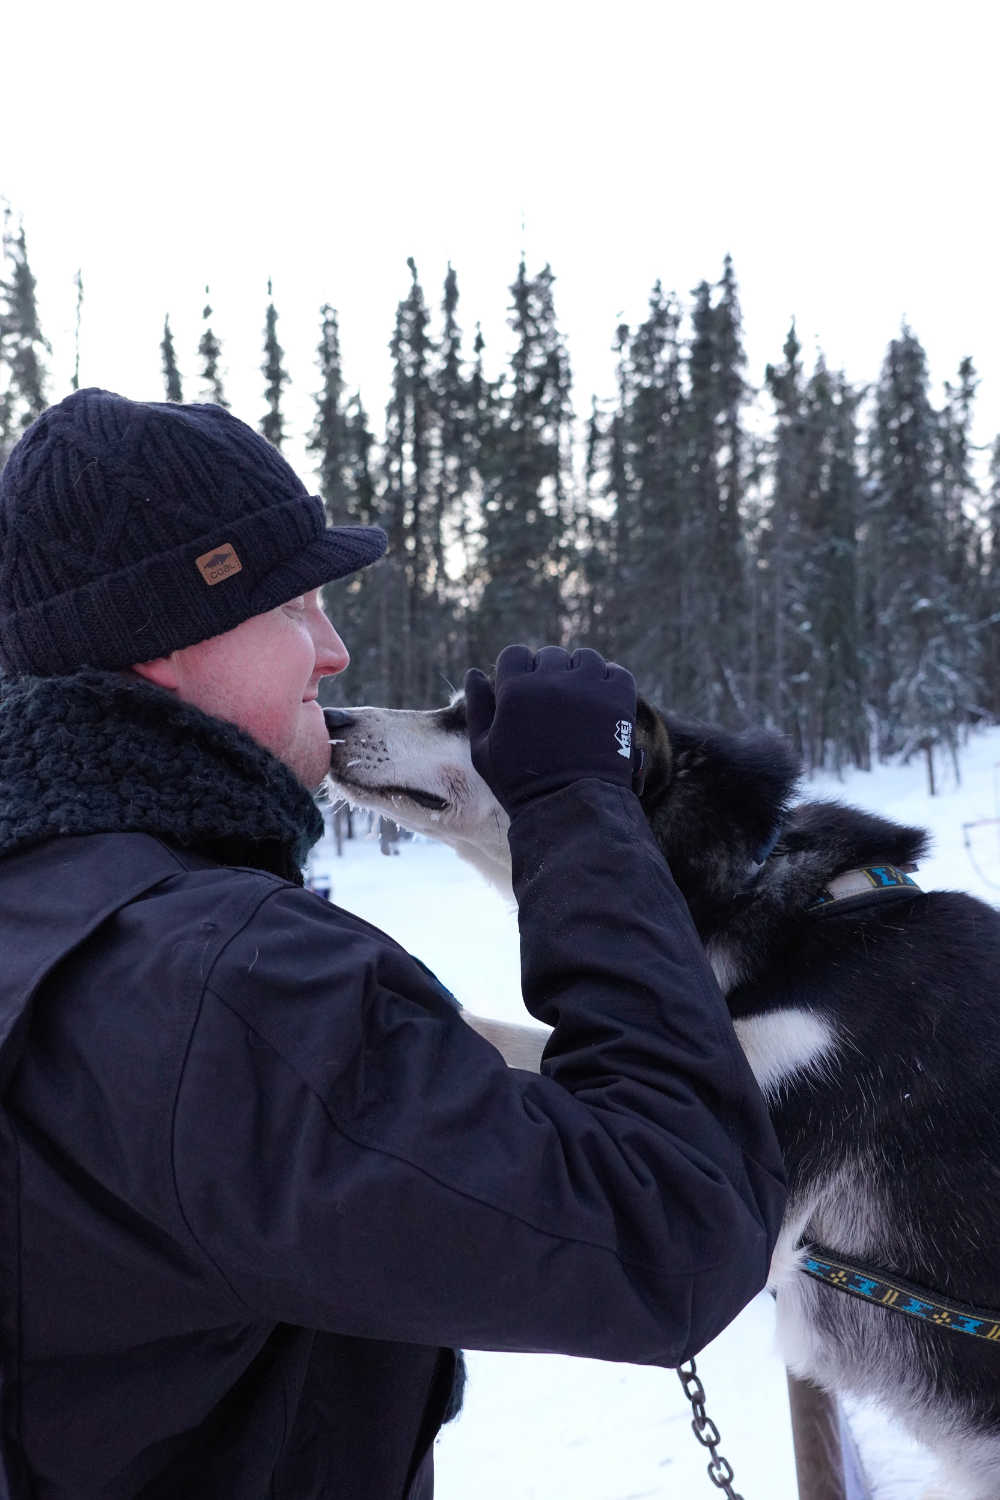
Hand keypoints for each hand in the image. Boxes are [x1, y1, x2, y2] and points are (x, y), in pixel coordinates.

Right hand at [464, 646, 638, 815]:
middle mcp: (551, 680)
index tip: (524, 692)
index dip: (518, 672)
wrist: (570, 808)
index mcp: (515, 689)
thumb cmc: (520, 783)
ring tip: (580, 702)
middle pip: (550, 656)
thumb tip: (474, 673)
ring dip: (580, 674)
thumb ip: (477, 707)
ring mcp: (588, 687)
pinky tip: (602, 700)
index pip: (515, 654)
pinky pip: (617, 673)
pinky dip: (610, 681)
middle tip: (553, 705)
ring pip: (585, 659)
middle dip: (549, 674)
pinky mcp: (618, 699)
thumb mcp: (483, 749)